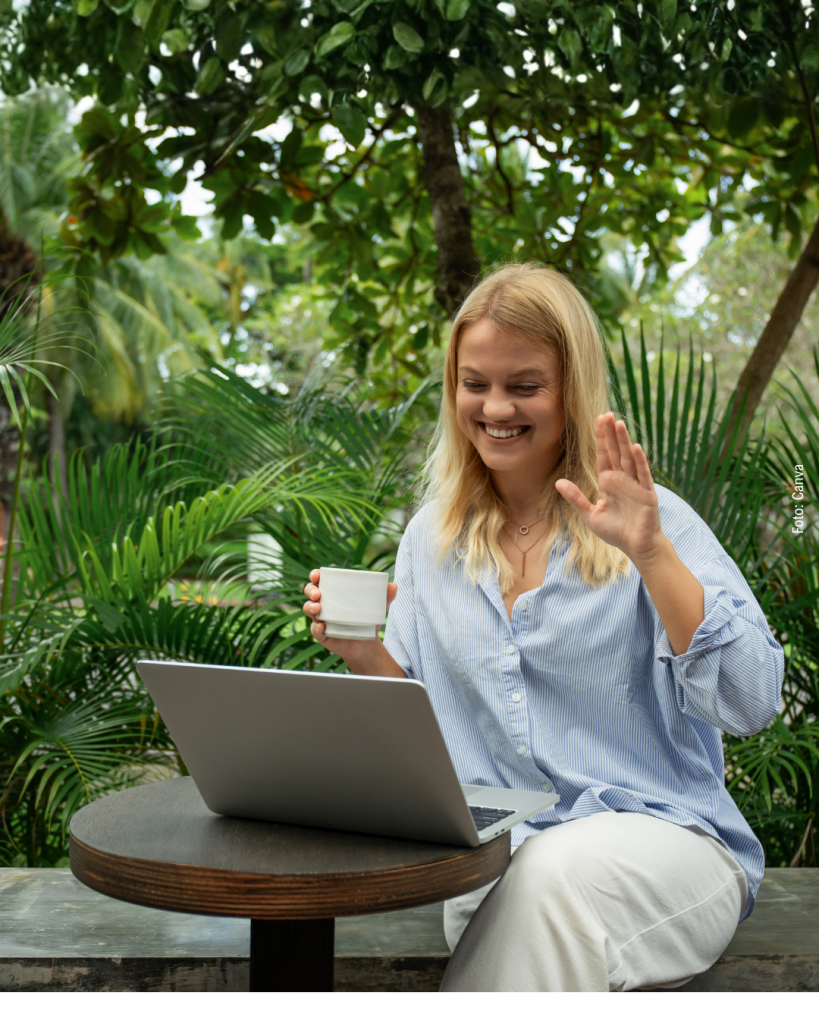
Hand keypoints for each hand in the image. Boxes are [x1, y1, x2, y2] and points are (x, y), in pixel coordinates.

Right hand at [302, 568, 398, 657]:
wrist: (367, 644)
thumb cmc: (368, 620)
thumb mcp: (378, 608)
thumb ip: (385, 596)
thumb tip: (393, 585)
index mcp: (334, 593)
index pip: (320, 580)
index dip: (315, 576)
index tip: (317, 575)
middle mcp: (324, 604)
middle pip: (310, 593)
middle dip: (311, 590)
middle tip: (318, 594)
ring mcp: (321, 619)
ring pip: (309, 610)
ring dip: (310, 607)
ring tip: (319, 609)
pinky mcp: (322, 635)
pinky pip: (315, 630)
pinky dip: (316, 628)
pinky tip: (322, 627)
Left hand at [554, 412, 664, 564]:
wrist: (636, 547)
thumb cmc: (616, 531)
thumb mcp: (590, 514)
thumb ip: (575, 498)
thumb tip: (558, 482)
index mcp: (609, 481)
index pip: (603, 455)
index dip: (600, 438)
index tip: (598, 420)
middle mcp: (623, 479)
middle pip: (615, 451)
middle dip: (610, 433)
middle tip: (606, 413)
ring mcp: (636, 484)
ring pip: (628, 458)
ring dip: (624, 441)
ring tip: (618, 424)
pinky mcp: (647, 493)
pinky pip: (642, 474)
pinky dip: (639, 461)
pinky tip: (635, 447)